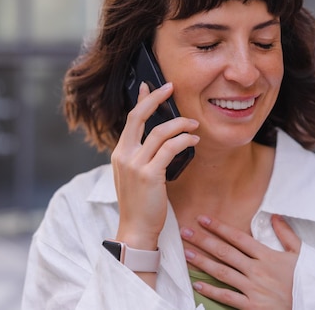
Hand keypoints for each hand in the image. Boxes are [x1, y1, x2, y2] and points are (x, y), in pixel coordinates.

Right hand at [111, 82, 199, 249]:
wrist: (136, 229)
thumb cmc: (140, 203)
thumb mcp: (134, 175)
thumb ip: (141, 155)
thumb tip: (156, 138)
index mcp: (120, 154)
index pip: (130, 120)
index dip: (140, 100)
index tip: (149, 85)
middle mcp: (124, 155)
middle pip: (138, 117)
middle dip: (155, 98)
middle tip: (171, 87)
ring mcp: (135, 164)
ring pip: (159, 132)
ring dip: (179, 124)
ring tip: (194, 123)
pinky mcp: (149, 174)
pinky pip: (169, 149)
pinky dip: (184, 140)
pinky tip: (193, 139)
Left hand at [181, 214, 300, 309]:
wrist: (314, 305)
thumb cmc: (305, 280)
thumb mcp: (300, 254)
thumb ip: (286, 234)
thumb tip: (275, 215)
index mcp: (267, 256)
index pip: (238, 238)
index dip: (219, 227)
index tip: (204, 219)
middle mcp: (257, 270)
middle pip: (225, 252)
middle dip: (204, 240)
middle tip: (186, 231)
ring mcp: (253, 288)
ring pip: (222, 272)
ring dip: (202, 261)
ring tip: (186, 252)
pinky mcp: (252, 306)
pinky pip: (227, 297)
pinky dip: (212, 291)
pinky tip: (197, 284)